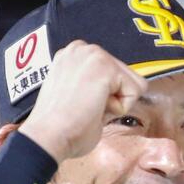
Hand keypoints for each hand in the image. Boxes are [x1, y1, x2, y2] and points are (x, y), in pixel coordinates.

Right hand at [18, 41, 147, 163]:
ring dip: (117, 103)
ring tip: (90, 107)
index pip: (114, 74)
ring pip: (133, 84)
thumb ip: (96, 87)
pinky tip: (95, 108)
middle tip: (87, 108)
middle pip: (127, 77)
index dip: (107, 97)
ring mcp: (93, 54)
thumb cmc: (60, 125)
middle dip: (114, 98)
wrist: (48, 135)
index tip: (82, 104)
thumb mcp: (78, 95)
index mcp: (73, 55)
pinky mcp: (105, 66)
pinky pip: (135, 92)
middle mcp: (82, 48)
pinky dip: (120, 107)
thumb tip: (115, 93)